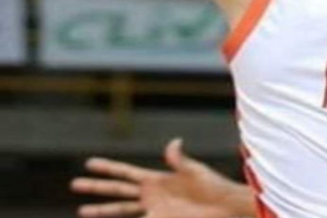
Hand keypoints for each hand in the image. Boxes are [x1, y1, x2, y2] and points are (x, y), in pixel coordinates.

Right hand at [71, 138, 254, 217]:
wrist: (225, 206)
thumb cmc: (213, 186)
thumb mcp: (194, 170)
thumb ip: (179, 159)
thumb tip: (174, 142)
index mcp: (156, 179)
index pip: (125, 172)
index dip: (107, 167)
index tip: (88, 163)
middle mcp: (151, 195)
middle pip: (117, 191)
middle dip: (95, 188)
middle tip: (74, 184)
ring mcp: (154, 210)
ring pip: (121, 210)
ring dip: (102, 211)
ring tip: (81, 211)